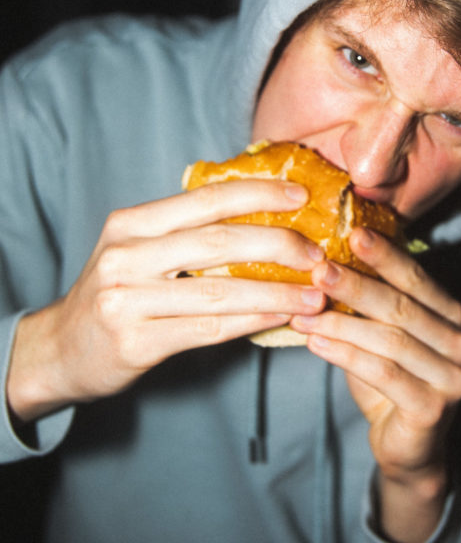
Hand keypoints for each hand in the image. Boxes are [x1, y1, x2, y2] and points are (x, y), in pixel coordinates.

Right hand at [8, 179, 325, 421]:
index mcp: (130, 224)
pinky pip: (208, 329)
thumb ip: (183, 232)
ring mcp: (127, 301)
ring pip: (219, 292)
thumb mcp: (135, 250)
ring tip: (316, 292)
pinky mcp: (137, 342)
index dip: (257, 193)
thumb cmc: (114, 293)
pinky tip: (282, 317)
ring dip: (276, 292)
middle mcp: (126, 256)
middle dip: (278, 243)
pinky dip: (253, 322)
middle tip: (319, 252)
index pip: (204, 199)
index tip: (300, 193)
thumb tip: (260, 217)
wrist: (59, 349)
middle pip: (217, 242)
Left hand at [291, 228, 460, 542]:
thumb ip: (366, 303)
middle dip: (356, 284)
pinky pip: (384, 374)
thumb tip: (323, 259)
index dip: (384, 255)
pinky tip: (317, 343)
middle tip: (317, 270)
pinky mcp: (433, 408)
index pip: (416, 278)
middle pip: (401, 306)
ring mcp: (452, 377)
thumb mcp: (378, 334)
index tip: (351, 232)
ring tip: (304, 312)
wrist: (407, 448)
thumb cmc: (389, 380)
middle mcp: (460, 342)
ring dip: (342, 323)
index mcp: (451, 315)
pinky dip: (347, 355)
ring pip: (391, 340)